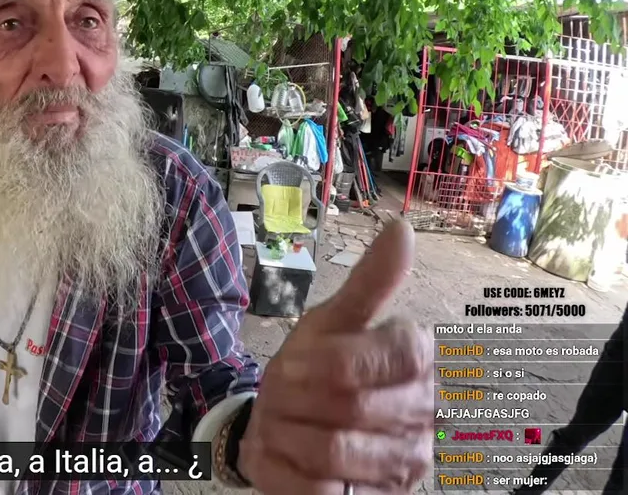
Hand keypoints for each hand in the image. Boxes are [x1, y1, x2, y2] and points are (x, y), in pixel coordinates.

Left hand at [239, 220, 434, 493]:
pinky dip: (281, 470)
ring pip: (331, 453)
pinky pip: (317, 492)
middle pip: (350, 405)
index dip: (328, 362)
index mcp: (415, 362)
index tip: (291, 363)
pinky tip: (282, 453)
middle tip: (275, 392)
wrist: (284, 425)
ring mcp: (403, 466)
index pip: (388, 356)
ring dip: (285, 432)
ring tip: (278, 421)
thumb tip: (402, 229)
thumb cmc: (312, 369)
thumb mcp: (330, 321)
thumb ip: (370, 283)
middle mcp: (423, 416)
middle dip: (293, 397)